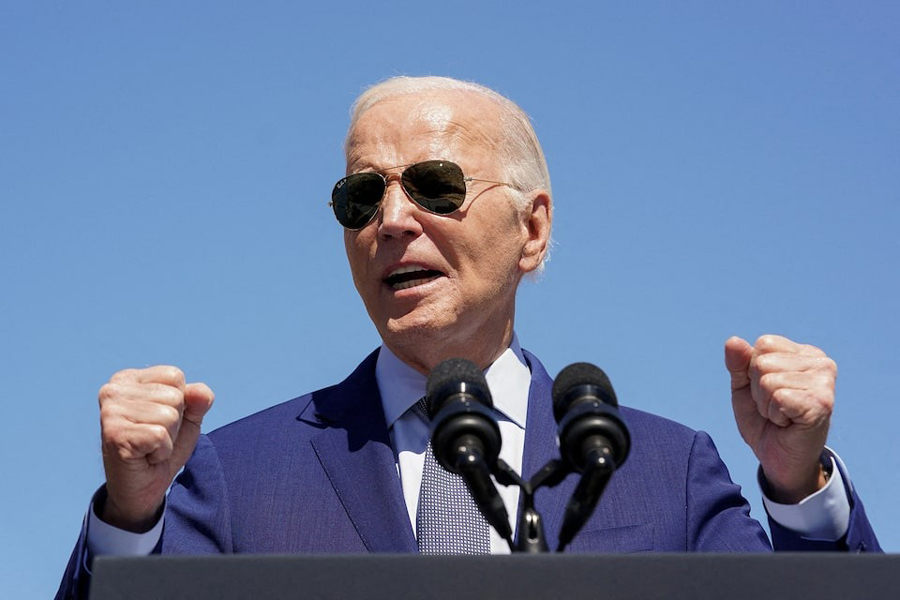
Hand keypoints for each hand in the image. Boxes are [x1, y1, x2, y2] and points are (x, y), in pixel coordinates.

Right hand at [98, 366, 213, 530]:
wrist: (142, 489)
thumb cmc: (162, 447)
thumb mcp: (188, 418)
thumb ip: (198, 399)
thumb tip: (200, 392)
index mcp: (129, 379)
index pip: (175, 375)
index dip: (180, 402)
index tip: (160, 420)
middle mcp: (113, 390)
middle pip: (174, 396)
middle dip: (174, 422)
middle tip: (154, 438)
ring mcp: (110, 412)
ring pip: (169, 416)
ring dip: (167, 438)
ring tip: (149, 447)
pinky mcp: (114, 436)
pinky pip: (159, 436)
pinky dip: (161, 451)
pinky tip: (145, 456)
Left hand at [725, 335, 834, 502]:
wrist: (778, 460)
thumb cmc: (764, 421)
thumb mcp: (744, 387)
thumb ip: (738, 363)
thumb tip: (733, 341)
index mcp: (805, 354)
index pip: (764, 344)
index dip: (753, 371)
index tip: (769, 392)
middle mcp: (821, 363)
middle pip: (762, 362)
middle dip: (758, 390)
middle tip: (775, 408)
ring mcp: (824, 383)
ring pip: (768, 380)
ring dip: (766, 404)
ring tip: (782, 416)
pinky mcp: (822, 404)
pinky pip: (778, 397)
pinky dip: (774, 414)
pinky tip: (788, 423)